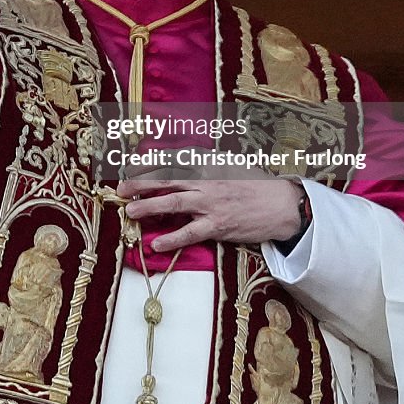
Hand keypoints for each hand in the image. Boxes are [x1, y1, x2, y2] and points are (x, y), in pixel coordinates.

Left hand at [116, 156, 303, 251]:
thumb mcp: (230, 166)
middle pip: (167, 180)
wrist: (281, 204)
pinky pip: (190, 233)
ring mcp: (211, 205)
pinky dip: (172, 238)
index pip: (173, 162)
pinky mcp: (218, 226)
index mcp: (208, 166)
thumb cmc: (255, 184)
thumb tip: (182, 161)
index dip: (149, 164)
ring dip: (150, 207)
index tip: (130, 166)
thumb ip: (206, 164)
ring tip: (130, 210)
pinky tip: (156, 243)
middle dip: (141, 183)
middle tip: (121, 188)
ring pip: (174, 204)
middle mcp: (207, 182)